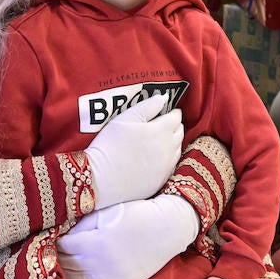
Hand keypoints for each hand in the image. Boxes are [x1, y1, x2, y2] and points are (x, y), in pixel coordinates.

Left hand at [57, 194, 198, 278]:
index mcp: (95, 243)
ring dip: (66, 272)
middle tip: (57, 249)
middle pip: (66, 264)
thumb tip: (65, 233)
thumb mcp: (107, 213)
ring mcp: (108, 278)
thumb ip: (83, 223)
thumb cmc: (136, 216)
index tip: (56, 235)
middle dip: (59, 256)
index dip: (57, 240)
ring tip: (65, 262)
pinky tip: (77, 276)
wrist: (165, 231)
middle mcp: (99, 264)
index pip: (63, 246)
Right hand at [84, 94, 182, 208]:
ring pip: (177, 149)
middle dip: (174, 126)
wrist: (100, 179)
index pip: (176, 117)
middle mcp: (168, 149)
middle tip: (164, 123)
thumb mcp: (126, 119)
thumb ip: (148, 106)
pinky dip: (168, 158)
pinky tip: (156, 156)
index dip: (172, 112)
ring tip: (160, 139)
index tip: (166, 111)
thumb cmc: (109, 145)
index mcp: (161, 130)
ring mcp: (166, 166)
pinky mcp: (161, 180)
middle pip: (179, 132)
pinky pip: (171, 165)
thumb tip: (164, 98)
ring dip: (172, 142)